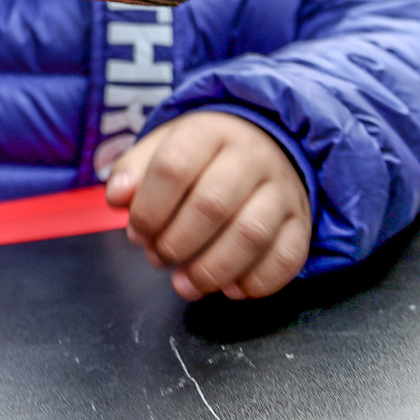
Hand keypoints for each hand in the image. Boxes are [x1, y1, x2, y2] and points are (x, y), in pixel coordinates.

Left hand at [106, 112, 310, 301]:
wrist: (265, 142)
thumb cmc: (203, 154)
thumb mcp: (163, 146)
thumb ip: (133, 170)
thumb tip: (118, 197)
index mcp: (209, 131)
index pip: (174, 167)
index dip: (148, 209)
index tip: (137, 232)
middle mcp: (252, 156)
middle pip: (211, 205)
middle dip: (176, 243)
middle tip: (158, 258)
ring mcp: (282, 189)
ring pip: (251, 235)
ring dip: (211, 270)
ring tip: (186, 283)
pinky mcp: (301, 221)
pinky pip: (287, 257)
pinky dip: (257, 282)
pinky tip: (229, 288)